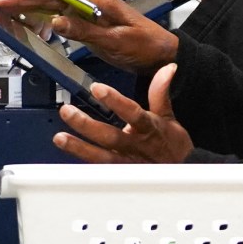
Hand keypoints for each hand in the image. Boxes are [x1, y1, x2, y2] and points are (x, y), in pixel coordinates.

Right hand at [0, 0, 179, 73]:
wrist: (160, 54)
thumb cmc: (145, 44)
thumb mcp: (116, 41)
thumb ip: (85, 31)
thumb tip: (58, 22)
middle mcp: (91, 0)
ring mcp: (87, 10)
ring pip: (51, 1)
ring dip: (27, 2)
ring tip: (4, 6)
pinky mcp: (85, 21)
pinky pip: (57, 13)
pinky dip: (39, 13)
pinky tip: (25, 15)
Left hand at [52, 65, 193, 163]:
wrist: (182, 173)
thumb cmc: (172, 144)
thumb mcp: (169, 116)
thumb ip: (160, 92)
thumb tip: (168, 68)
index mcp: (149, 129)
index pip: (132, 113)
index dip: (115, 101)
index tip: (97, 88)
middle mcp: (136, 146)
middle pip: (110, 137)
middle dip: (87, 125)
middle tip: (67, 111)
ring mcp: (127, 163)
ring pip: (101, 157)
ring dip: (79, 148)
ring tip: (60, 138)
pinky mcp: (120, 175)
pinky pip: (101, 170)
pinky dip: (85, 164)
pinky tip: (69, 156)